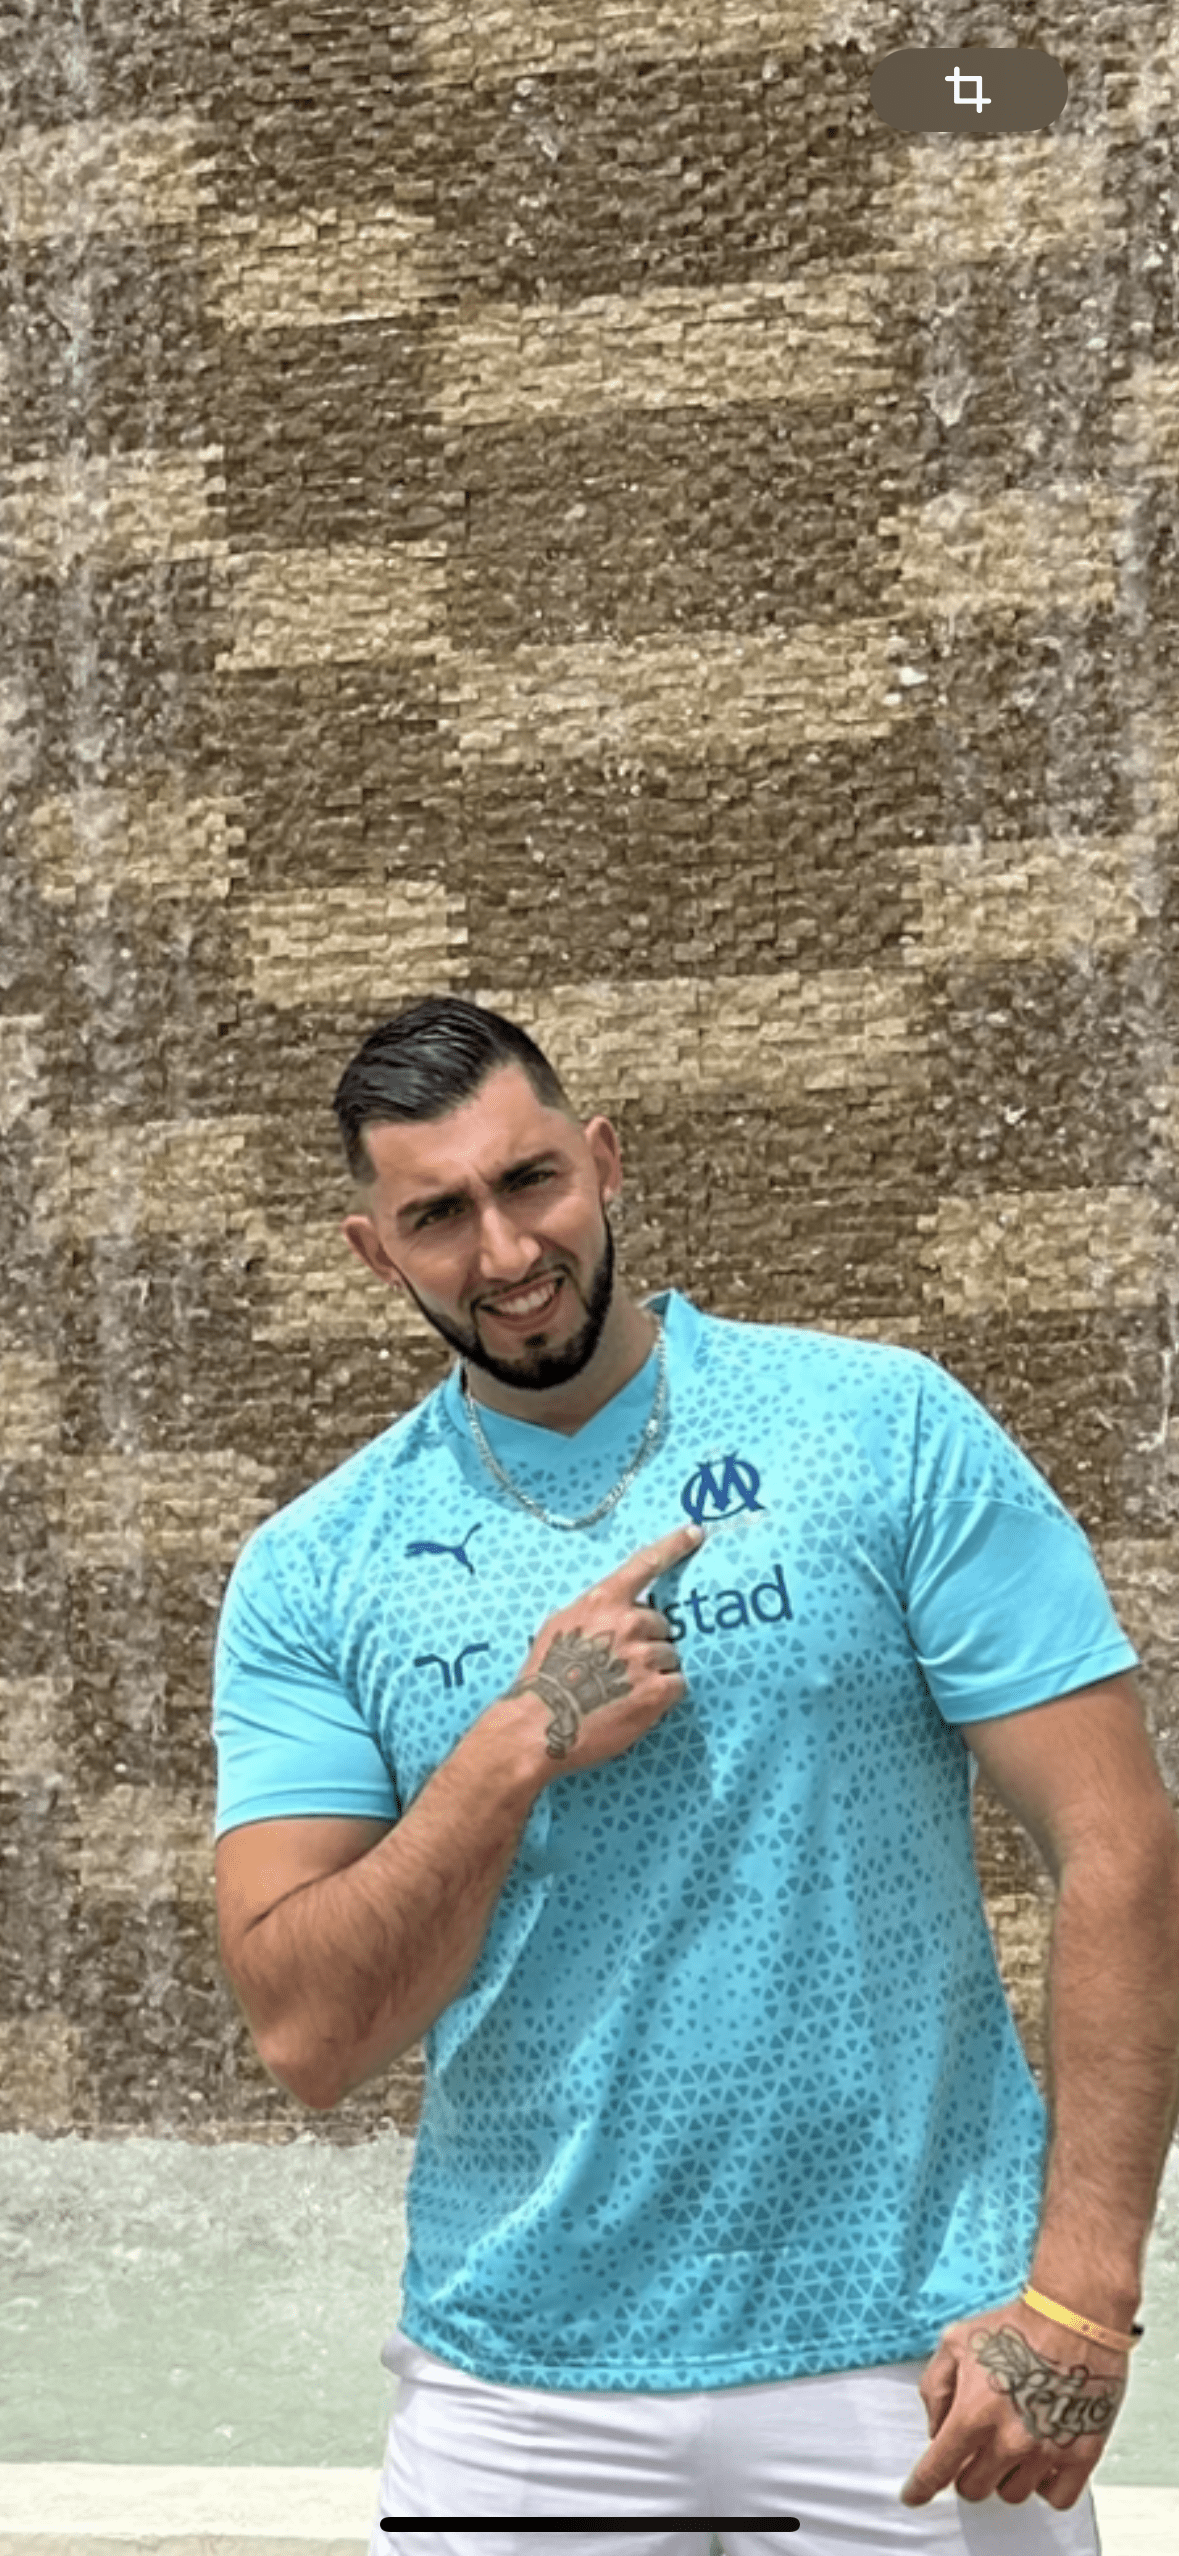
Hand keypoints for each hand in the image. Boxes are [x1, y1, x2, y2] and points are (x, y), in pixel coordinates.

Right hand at [501, 1521, 702, 1778]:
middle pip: (662, 1624)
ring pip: (671, 1656)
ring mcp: (645, 1657)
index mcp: (603, 1602)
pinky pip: (678, 1683)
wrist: (538, 1724)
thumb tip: (619, 1611)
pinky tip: (638, 1703)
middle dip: (649, 1642)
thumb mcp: (561, 1626)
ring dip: (656, 1670)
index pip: (644, 1564)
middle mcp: (628, 1623)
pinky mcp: (657, 1691)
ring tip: (625, 1689)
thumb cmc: (544, 1676)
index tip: (696, 1531)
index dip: (673, 1545)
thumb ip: (595, 1613)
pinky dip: (664, 1694)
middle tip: (623, 1666)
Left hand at [899, 2293, 1128, 2510]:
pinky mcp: (1081, 2456)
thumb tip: (936, 2429)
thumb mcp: (955, 2342)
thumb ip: (934, 2388)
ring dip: (1006, 2475)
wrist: (1073, 2317)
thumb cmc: (1016, 2326)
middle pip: (973, 2488)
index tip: (914, 2496)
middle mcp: (1008, 2441)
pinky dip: (1045, 2484)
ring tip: (1013, 2442)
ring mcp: (1046, 2452)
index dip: (920, 2488)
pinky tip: (1041, 2458)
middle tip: (977, 2445)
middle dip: (967, 2469)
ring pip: (1012, 2494)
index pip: (937, 2470)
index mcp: (973, 2413)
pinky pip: (1056, 2498)